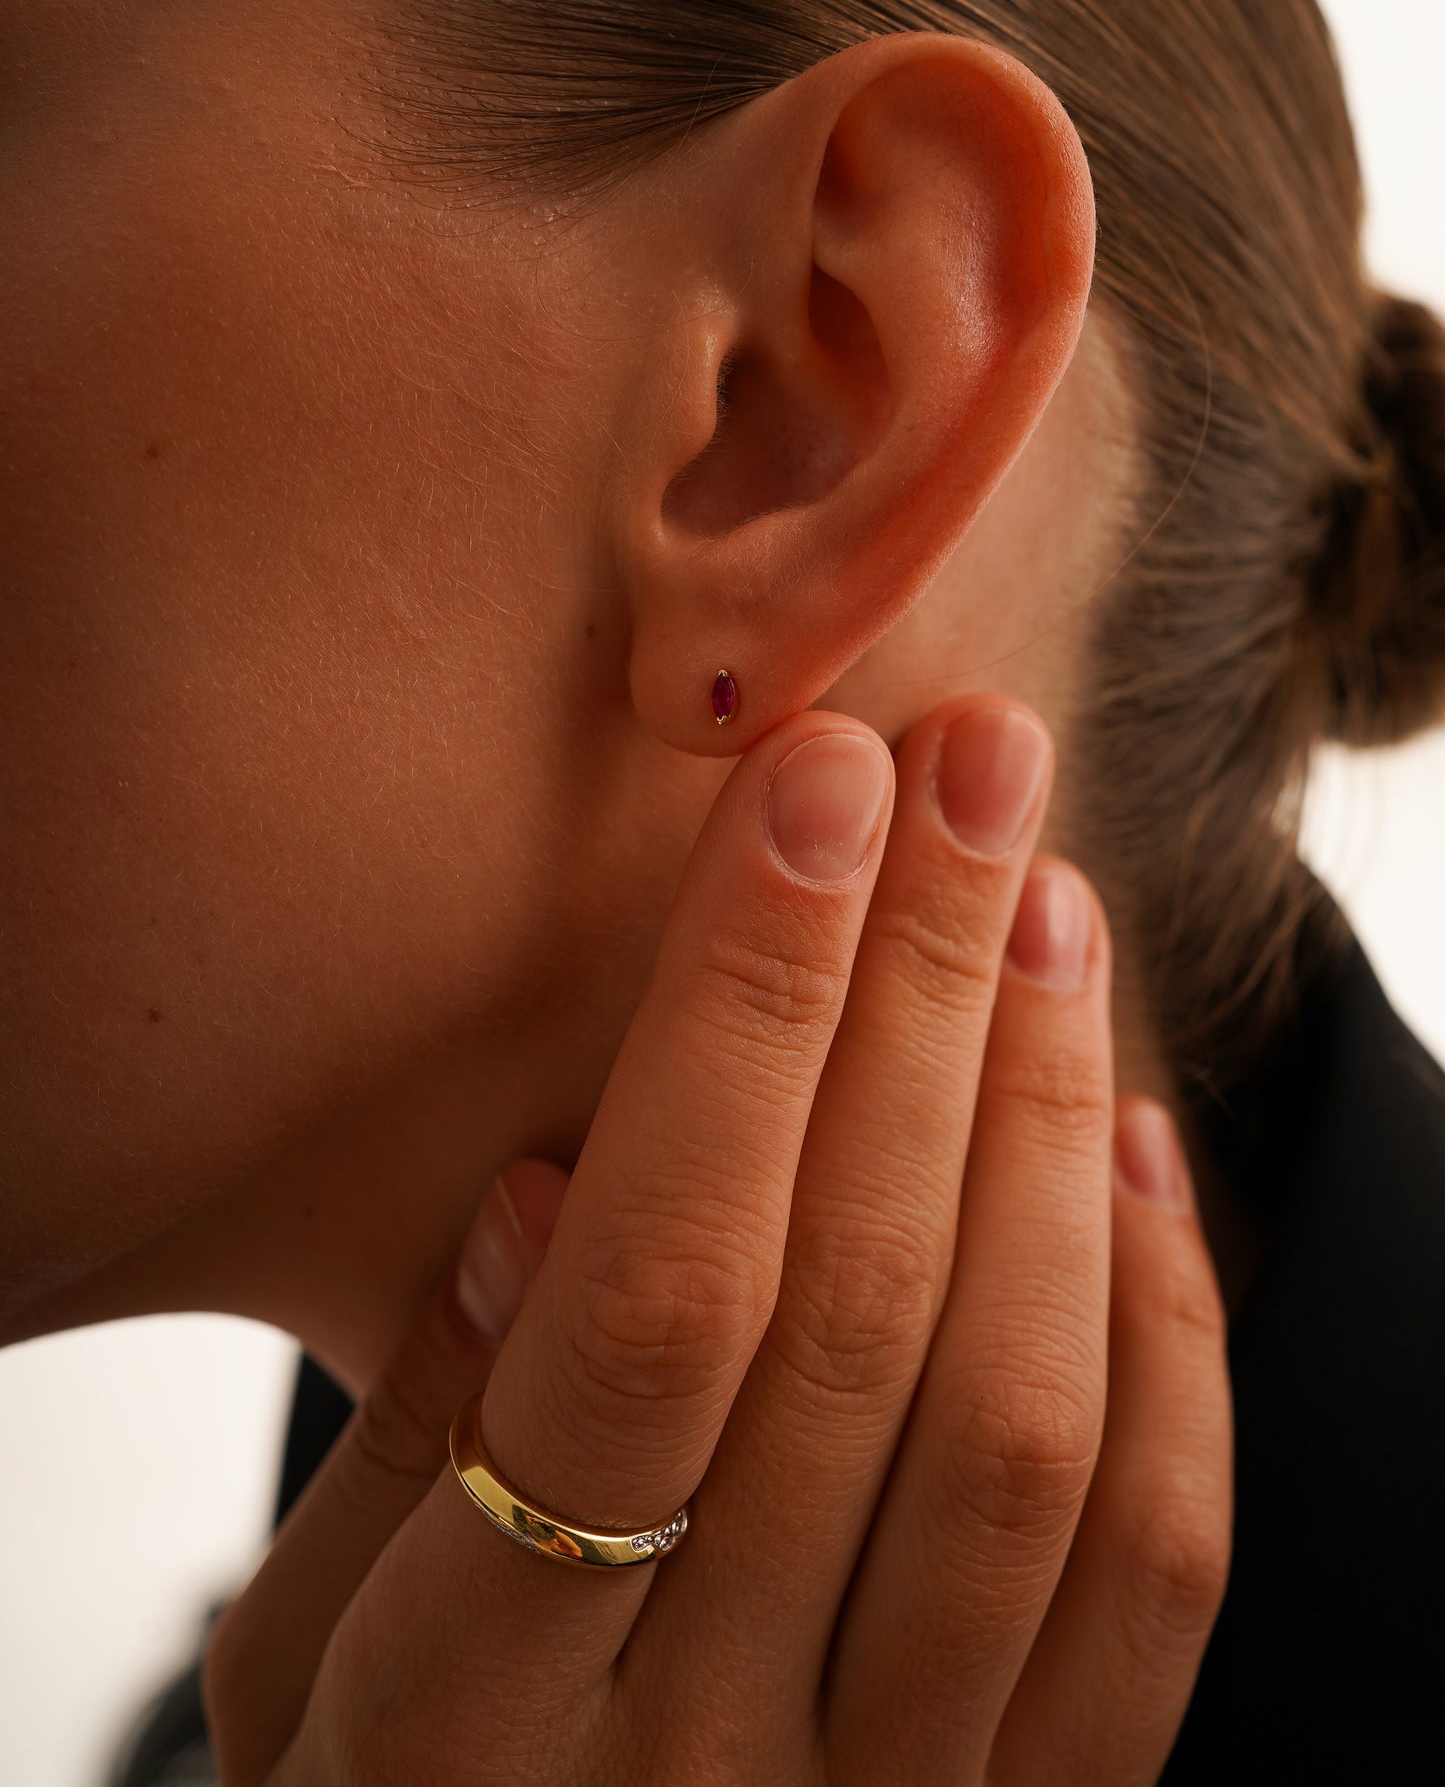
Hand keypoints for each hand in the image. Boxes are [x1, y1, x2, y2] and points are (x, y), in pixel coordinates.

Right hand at [205, 697, 1232, 1784]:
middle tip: (972, 772)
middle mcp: (705, 1774)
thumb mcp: (294, 1668)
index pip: (655, 1304)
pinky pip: (1148, 1569)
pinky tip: (1126, 1135)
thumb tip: (557, 1190)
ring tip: (1048, 907)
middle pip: (862, 1317)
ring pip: (1023, 1419)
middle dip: (923, 996)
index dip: (744, 1023)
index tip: (811, 796)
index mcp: (469, 1719)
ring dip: (1043, 1118)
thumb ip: (406, 1449)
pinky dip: (1162, 1322)